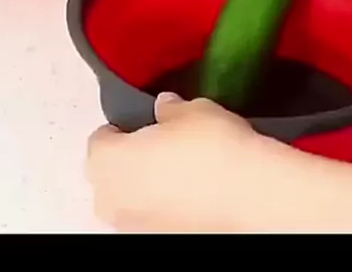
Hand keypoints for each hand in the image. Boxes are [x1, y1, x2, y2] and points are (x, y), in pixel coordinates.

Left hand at [86, 93, 269, 232]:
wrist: (251, 197)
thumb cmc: (212, 150)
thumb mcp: (191, 109)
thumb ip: (169, 109)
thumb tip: (164, 109)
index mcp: (105, 160)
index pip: (100, 139)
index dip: (123, 128)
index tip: (142, 123)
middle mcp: (109, 199)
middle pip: (109, 174)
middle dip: (129, 161)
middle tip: (161, 145)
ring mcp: (132, 228)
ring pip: (129, 201)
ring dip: (145, 187)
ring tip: (181, 172)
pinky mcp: (157, 241)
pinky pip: (151, 220)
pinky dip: (163, 208)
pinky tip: (192, 196)